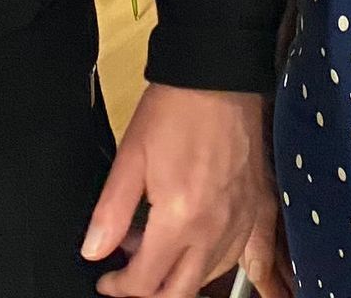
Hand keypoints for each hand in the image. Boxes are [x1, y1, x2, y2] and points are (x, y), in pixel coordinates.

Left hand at [80, 83, 290, 297]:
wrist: (218, 76)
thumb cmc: (175, 109)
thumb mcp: (130, 156)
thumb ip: (111, 211)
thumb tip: (94, 251)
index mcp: (179, 218)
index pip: (146, 282)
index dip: (119, 287)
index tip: (107, 278)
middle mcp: (214, 229)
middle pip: (179, 292)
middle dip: (147, 293)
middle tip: (128, 274)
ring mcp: (239, 221)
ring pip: (209, 278)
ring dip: (179, 277)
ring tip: (157, 248)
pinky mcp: (256, 208)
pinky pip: (241, 255)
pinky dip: (215, 262)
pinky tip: (199, 248)